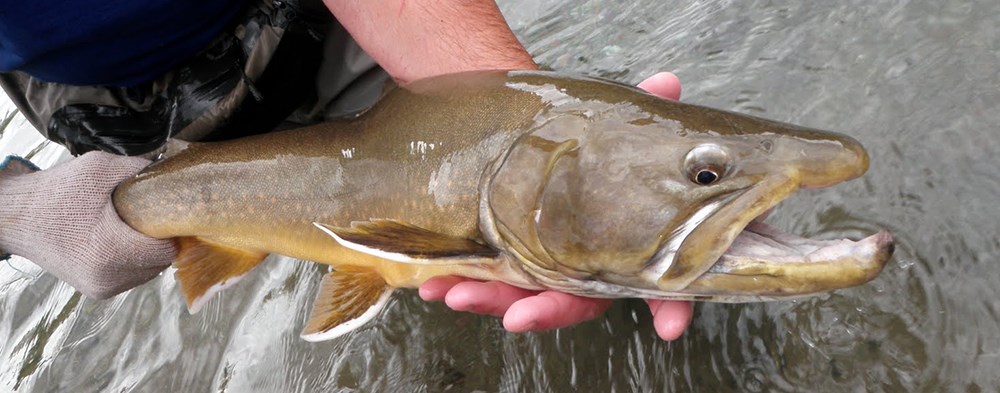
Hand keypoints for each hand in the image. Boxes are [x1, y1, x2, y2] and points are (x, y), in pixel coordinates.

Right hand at [0, 151, 174, 297]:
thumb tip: (172, 174)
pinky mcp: (97, 291)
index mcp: (110, 250)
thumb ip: (141, 170)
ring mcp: (102, 288)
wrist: (15, 217)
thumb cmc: (57, 191)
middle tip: (148, 215)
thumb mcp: (100, 169)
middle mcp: (108, 277)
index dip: (172, 227)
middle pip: (162, 261)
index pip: (168, 248)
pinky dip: (135, 259)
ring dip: (149, 250)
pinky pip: (134, 276)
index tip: (166, 210)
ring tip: (131, 227)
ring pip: (150, 271)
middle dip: (160, 238)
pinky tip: (120, 240)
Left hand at [419, 72, 692, 340]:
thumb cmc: (588, 143)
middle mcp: (585, 267)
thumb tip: (666, 84)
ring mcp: (543, 269)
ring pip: (520, 297)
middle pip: (573, 301)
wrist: (539, 139)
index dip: (670, 307)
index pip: (656, 283)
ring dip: (487, 300)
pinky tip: (432, 284)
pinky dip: (459, 283)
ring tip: (452, 294)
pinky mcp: (507, 263)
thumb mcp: (616, 124)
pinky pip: (486, 282)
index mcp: (624, 245)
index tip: (668, 329)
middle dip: (544, 311)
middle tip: (517, 317)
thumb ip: (644, 109)